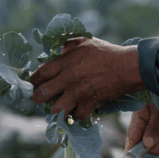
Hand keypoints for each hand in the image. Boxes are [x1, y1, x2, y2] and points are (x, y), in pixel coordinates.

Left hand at [29, 37, 145, 121]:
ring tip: (58, 105)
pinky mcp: (90, 104)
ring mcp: (78, 94)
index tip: (34, 83)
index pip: (39, 74)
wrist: (126, 67)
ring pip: (56, 110)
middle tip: (41, 97)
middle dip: (38, 97)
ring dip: (56, 109)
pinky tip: (77, 109)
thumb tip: (59, 50)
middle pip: (41, 95)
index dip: (33, 80)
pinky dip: (76, 114)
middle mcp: (68, 80)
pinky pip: (76, 116)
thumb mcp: (84, 41)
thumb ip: (68, 45)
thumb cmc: (106, 52)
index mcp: (65, 63)